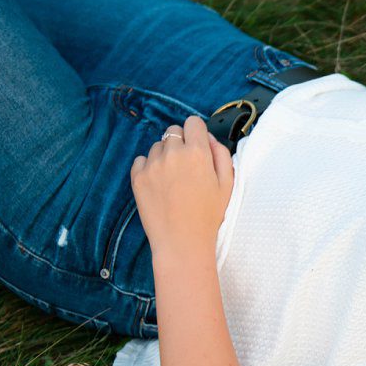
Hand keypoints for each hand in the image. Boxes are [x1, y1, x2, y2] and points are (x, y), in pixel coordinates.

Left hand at [130, 114, 234, 257]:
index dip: (196, 134)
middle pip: (174, 131)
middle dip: (180, 144)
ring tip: (171, 182)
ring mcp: (153, 165)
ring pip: (157, 146)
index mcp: (198, 152)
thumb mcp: (227, 185)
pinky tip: (157, 185)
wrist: (182, 243)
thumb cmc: (208, 217)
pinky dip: (147, 168)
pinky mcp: (138, 177)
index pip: (193, 122)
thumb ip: (221, 154)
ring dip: (164, 157)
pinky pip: (140, 160)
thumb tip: (209, 138)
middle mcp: (173, 153)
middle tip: (184, 169)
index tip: (196, 148)